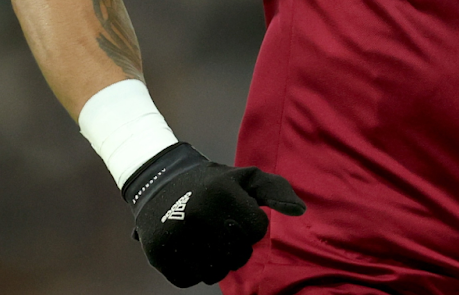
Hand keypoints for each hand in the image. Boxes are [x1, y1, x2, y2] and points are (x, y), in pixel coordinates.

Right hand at [123, 142, 306, 287]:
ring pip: (215, 273)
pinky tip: (190, 249)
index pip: (257, 230)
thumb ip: (276, 190)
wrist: (161, 182)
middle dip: (236, 245)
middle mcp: (196, 215)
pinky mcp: (158, 255)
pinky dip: (194, 270)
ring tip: (208, 239)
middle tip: (223, 228)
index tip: (238, 213)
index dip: (252, 224)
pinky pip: (190, 280)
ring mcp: (175, 237)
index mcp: (221, 194)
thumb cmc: (214, 184)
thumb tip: (299, 211)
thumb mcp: (247, 178)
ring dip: (217, 261)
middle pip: (238, 255)